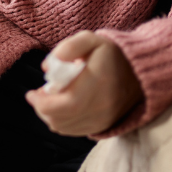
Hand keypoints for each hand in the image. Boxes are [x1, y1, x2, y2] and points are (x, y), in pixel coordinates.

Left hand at [25, 31, 141, 135]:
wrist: (140, 72)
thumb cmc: (112, 53)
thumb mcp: (91, 40)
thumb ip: (69, 47)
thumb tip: (46, 67)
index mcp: (98, 82)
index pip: (65, 104)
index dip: (42, 103)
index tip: (31, 93)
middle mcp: (102, 106)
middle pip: (60, 119)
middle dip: (42, 109)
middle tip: (38, 94)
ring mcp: (104, 119)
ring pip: (65, 128)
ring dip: (50, 116)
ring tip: (49, 99)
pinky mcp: (104, 126)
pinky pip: (75, 131)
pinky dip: (62, 122)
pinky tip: (61, 108)